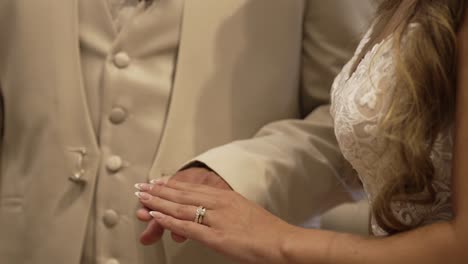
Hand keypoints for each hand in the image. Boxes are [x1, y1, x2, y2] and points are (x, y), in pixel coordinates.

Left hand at [135, 180, 292, 263]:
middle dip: (159, 190)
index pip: (193, 187)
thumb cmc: (269, 231)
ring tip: (142, 198)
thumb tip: (215, 212)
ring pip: (181, 207)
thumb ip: (228, 211)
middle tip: (142, 187)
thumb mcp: (246, 212)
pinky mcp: (217, 236)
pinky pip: (188, 226)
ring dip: (158, 202)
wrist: (284, 242)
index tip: (158, 182)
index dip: (172, 185)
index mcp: (227, 197)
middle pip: (183, 194)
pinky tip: (156, 217)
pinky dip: (169, 221)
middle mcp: (220, 203)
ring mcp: (217, 219)